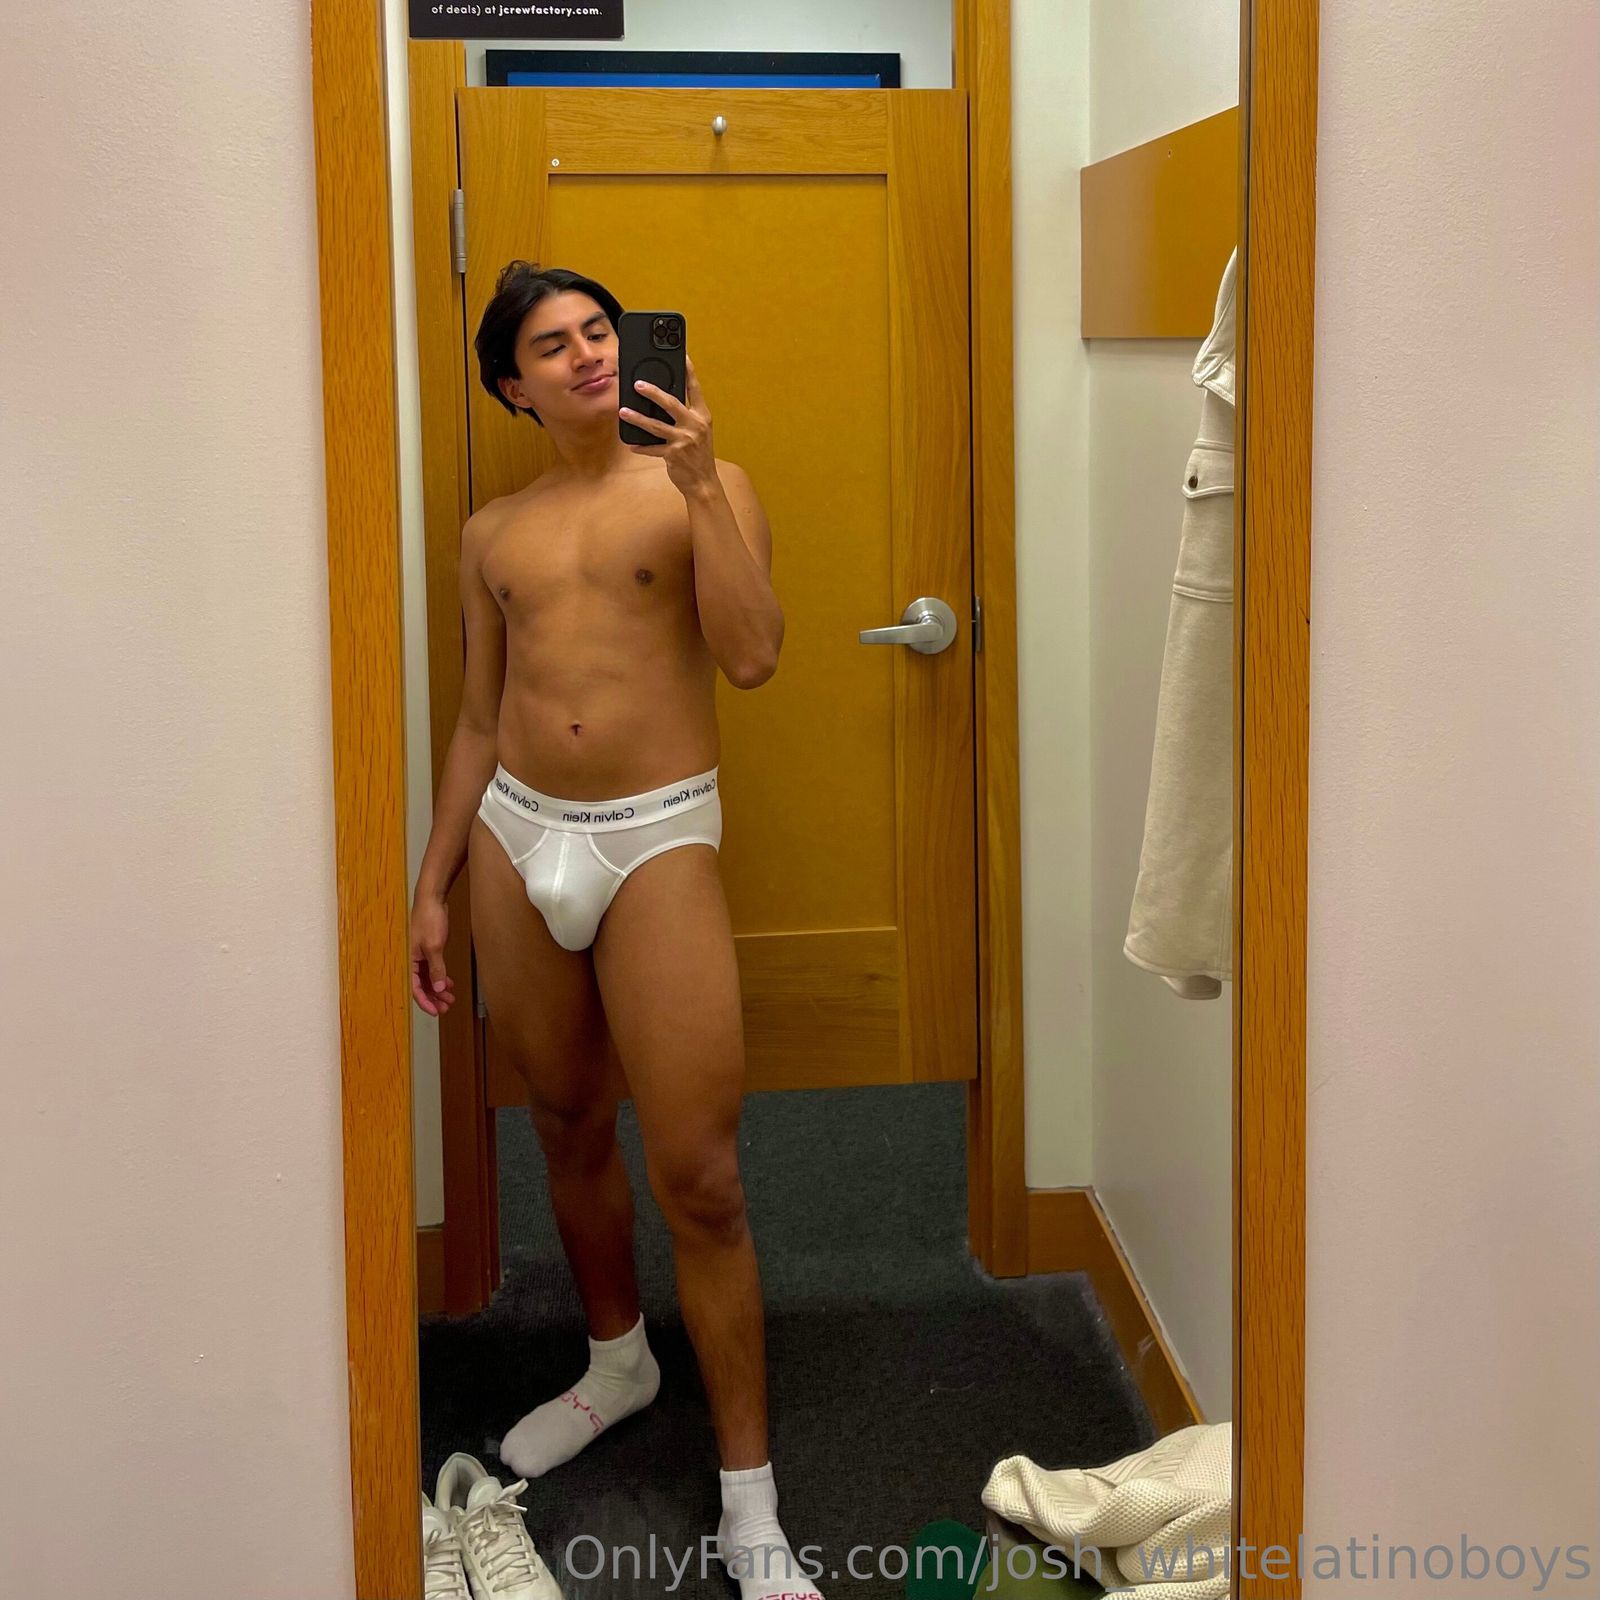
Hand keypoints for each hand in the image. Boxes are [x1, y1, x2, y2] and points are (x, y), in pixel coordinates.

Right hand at [410, 893, 455, 1015]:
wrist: (432, 899)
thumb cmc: (429, 920)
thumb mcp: (434, 947)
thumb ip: (436, 969)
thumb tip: (438, 987)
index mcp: (408, 961)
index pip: (414, 988)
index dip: (425, 1001)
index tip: (436, 1012)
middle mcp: (411, 960)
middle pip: (421, 985)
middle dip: (434, 997)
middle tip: (446, 1007)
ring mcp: (419, 955)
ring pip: (427, 978)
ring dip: (438, 988)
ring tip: (450, 998)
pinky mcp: (427, 950)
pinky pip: (432, 969)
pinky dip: (440, 977)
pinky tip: (449, 983)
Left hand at [619, 354, 716, 496]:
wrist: (703, 482)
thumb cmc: (698, 454)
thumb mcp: (699, 431)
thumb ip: (686, 415)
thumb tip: (663, 400)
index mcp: (702, 416)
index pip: (695, 388)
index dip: (688, 371)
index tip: (682, 355)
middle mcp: (695, 425)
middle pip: (671, 403)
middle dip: (653, 393)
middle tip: (637, 384)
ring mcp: (684, 440)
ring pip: (656, 426)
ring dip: (638, 418)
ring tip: (623, 412)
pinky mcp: (674, 455)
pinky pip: (653, 448)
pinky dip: (641, 447)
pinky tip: (631, 445)